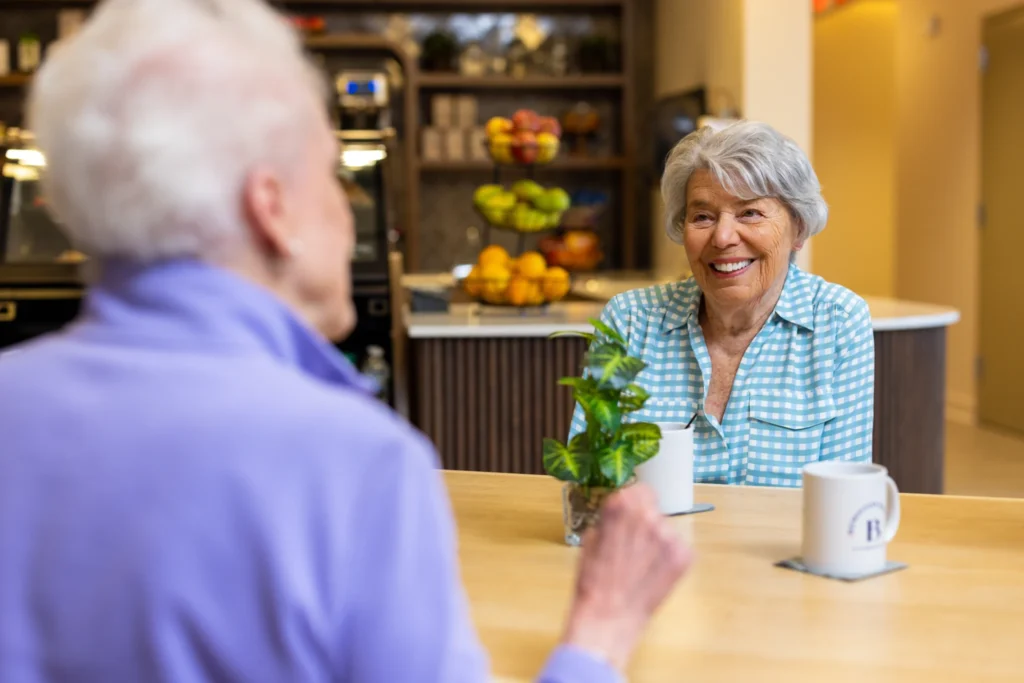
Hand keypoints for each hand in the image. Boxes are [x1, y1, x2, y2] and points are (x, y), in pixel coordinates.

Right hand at [560, 483, 692, 670]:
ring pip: (666, 528)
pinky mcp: (684, 557)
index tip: (630, 517)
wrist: (607, 617)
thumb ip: (610, 520)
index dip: (634, 504)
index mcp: (620, 507)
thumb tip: (622, 515)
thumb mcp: (591, 539)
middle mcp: (648, 516)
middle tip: (635, 543)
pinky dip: (669, 559)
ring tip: (642, 564)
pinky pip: (679, 548)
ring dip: (657, 540)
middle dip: (645, 520)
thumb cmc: (592, 581)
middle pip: (654, 506)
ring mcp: (669, 536)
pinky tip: (654, 574)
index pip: (638, 490)